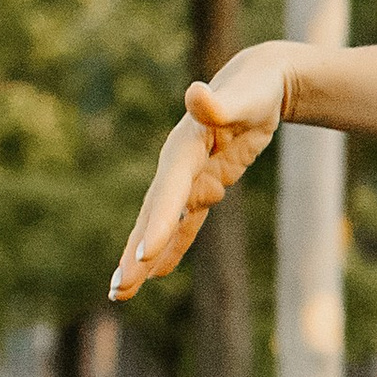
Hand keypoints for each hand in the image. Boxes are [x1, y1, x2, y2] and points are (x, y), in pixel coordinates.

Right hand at [112, 43, 295, 298]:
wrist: (258, 83)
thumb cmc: (255, 90)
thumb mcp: (245, 98)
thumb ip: (219, 103)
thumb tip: (196, 92)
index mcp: (185, 150)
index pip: (169, 192)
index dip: (157, 223)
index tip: (143, 256)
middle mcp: (179, 168)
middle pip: (154, 216)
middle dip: (137, 254)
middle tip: (119, 289)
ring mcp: (190, 179)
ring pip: (162, 225)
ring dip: (144, 258)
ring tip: (122, 292)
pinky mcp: (204, 186)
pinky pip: (184, 223)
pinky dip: (172, 247)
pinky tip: (157, 273)